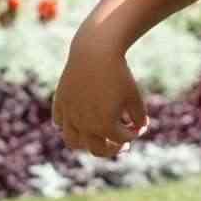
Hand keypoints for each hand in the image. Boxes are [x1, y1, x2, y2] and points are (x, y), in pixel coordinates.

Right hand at [52, 41, 148, 157]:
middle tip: (121, 145)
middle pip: (97, 150)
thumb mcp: (134, 96)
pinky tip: (79, 119)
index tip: (140, 126)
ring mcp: (69, 114)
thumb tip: (139, 128)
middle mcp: (84, 124)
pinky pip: (60, 122)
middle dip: (112, 149)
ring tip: (95, 136)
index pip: (121, 140)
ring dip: (85, 143)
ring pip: (72, 141)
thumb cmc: (119, 73)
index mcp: (105, 125)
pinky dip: (68, 125)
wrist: (95, 50)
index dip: (133, 134)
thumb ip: (139, 117)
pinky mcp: (60, 102)